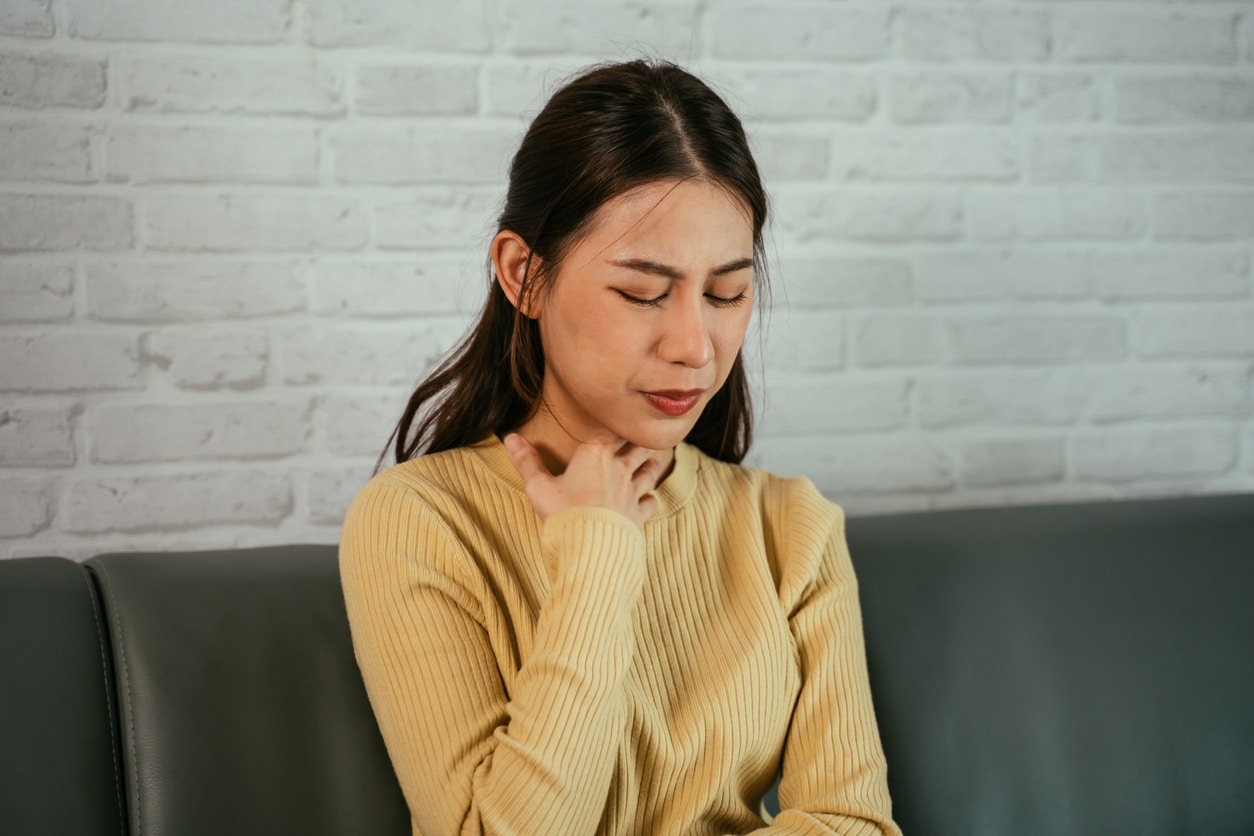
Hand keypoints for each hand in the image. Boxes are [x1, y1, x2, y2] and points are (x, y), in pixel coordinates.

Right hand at [502, 433, 662, 528]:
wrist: (590, 549)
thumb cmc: (563, 514)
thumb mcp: (539, 487)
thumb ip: (527, 460)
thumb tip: (510, 437)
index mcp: (596, 454)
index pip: (612, 430)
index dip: (615, 426)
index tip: (616, 424)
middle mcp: (619, 468)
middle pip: (637, 447)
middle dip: (637, 443)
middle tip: (638, 440)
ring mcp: (633, 491)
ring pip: (649, 471)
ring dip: (649, 466)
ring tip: (649, 462)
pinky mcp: (639, 514)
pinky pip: (650, 502)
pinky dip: (649, 499)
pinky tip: (647, 500)